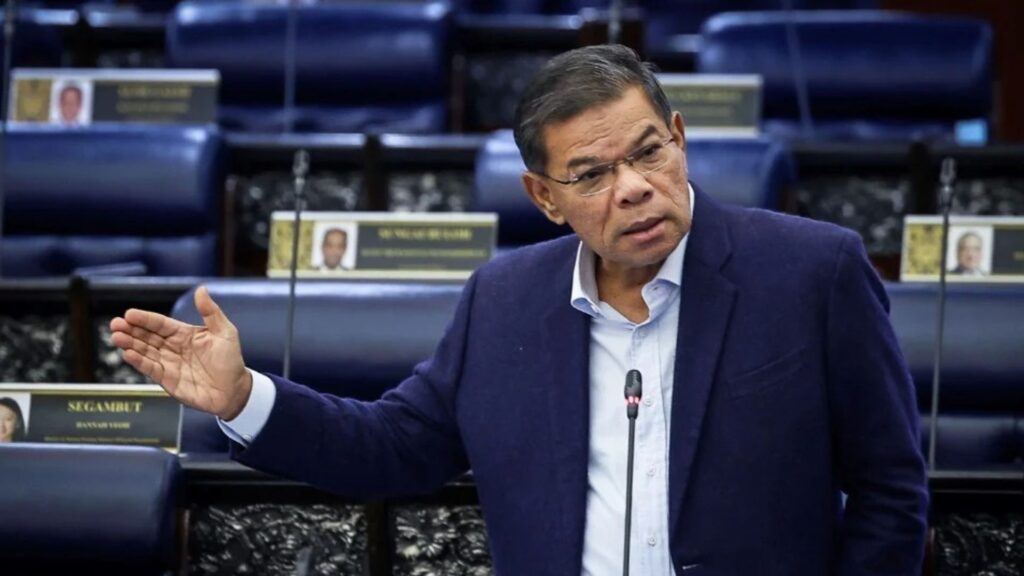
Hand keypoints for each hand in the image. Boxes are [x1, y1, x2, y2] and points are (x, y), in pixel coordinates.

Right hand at [110, 286, 251, 419]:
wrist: (235, 391)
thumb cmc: (231, 361)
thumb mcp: (225, 332)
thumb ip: (211, 312)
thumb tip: (201, 289)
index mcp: (184, 334)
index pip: (160, 324)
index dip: (145, 319)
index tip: (129, 314)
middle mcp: (173, 348)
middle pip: (147, 336)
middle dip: (130, 330)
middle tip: (115, 324)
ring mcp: (169, 364)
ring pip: (145, 351)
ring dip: (130, 344)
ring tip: (116, 337)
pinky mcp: (167, 380)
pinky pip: (150, 369)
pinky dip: (139, 362)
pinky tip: (128, 354)